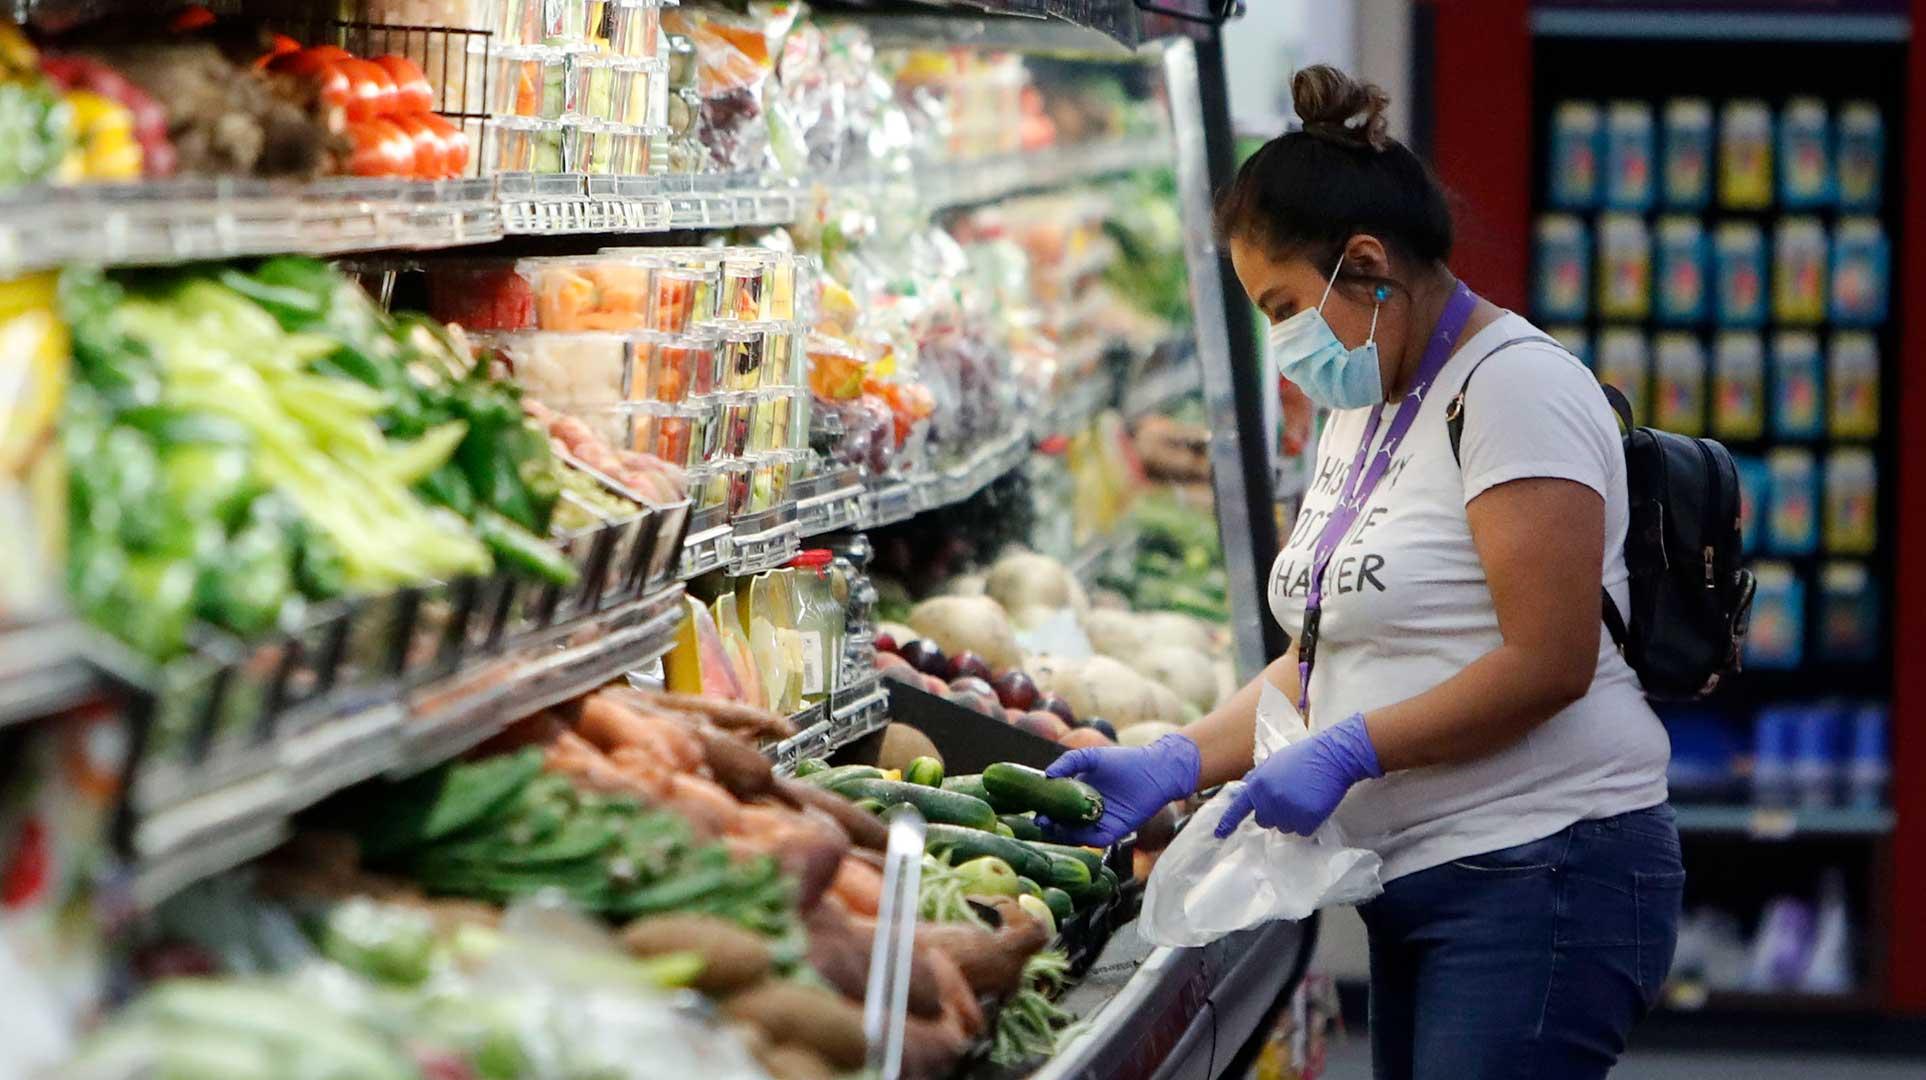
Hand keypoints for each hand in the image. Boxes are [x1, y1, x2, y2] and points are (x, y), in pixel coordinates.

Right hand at [1041, 734, 1201, 846]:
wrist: (1155, 770)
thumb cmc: (1124, 760)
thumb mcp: (1091, 756)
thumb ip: (1069, 762)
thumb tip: (1047, 775)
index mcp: (1080, 794)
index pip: (1058, 807)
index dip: (1046, 810)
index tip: (1036, 811)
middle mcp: (1089, 811)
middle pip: (1064, 824)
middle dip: (1051, 825)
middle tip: (1042, 822)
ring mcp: (1102, 822)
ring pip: (1078, 835)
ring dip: (1065, 834)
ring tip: (1055, 828)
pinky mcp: (1117, 830)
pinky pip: (1098, 840)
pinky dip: (1087, 839)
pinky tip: (1077, 833)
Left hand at [1215, 713, 1381, 838]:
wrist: (1331, 756)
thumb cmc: (1303, 757)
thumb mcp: (1273, 762)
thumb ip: (1257, 779)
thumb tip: (1245, 791)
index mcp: (1258, 785)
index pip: (1239, 808)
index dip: (1228, 822)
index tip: (1219, 834)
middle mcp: (1269, 800)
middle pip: (1264, 821)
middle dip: (1274, 814)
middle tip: (1290, 797)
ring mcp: (1288, 811)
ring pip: (1284, 828)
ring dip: (1292, 818)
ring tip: (1304, 797)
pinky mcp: (1307, 819)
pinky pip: (1303, 831)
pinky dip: (1309, 822)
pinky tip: (1314, 805)